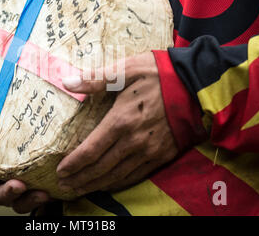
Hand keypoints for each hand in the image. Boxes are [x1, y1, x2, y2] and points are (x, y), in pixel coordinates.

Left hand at [57, 52, 178, 194]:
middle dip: (80, 178)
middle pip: (101, 168)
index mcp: (121, 120)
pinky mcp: (163, 155)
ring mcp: (150, 151)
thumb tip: (66, 82)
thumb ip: (95, 79)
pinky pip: (137, 176)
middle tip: (64, 184)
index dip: (73, 163)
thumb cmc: (158, 74)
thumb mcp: (125, 69)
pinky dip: (119, 183)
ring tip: (80, 189)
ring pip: (117, 176)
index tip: (60, 170)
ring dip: (96, 184)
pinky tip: (108, 184)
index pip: (91, 150)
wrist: (197, 84)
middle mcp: (134, 141)